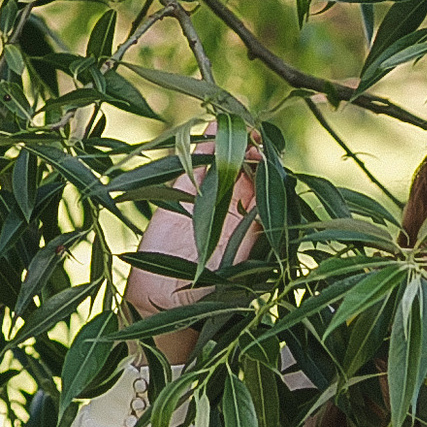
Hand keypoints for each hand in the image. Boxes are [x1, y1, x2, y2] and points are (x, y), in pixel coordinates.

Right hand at [124, 149, 260, 357]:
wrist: (158, 302)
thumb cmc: (199, 297)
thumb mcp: (231, 270)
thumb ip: (246, 243)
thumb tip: (267, 215)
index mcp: (252, 230)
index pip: (267, 193)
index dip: (267, 172)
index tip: (264, 157)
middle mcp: (233, 214)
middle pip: (248, 174)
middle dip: (252, 153)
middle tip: (252, 134)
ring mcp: (208, 204)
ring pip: (223, 166)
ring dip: (230, 145)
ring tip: (234, 124)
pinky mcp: (181, 198)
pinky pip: (196, 169)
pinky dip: (202, 149)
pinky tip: (210, 130)